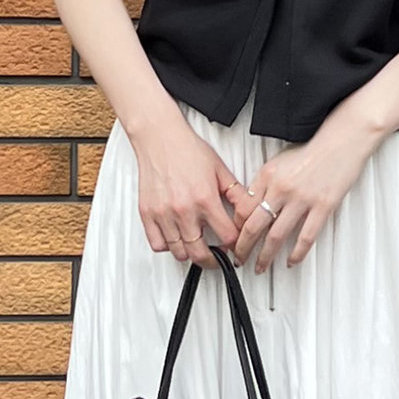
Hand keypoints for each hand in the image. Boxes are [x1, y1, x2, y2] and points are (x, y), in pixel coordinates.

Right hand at [128, 114, 242, 265]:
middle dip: (213, 261)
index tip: (234, 245)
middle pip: (201, 253)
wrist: (160, 137)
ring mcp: (164, 214)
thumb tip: (250, 214)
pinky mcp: (148, 213)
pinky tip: (176, 238)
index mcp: (205, 199)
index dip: (235, 245)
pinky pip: (157, 244)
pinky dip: (167, 246)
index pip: (227, 237)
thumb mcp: (221, 171)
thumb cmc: (188, 150)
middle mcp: (184, 210)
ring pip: (179, 252)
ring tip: (197, 246)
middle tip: (217, 258)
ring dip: (190, 254)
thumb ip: (238, 195)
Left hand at [230, 126, 372, 275]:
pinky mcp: (322, 206)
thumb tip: (251, 205)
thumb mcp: (279, 162)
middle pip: (254, 226)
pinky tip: (291, 261)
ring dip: (266, 256)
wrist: (342, 142)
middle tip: (239, 259)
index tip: (233, 239)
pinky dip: (297, 253)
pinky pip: (306, 237)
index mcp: (268, 176)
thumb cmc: (313, 151)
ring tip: (261, 266)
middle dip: (243, 248)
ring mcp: (302, 199)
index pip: (244, 208)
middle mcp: (282, 188)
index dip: (236, 228)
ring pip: (276, 236)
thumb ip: (264, 183)